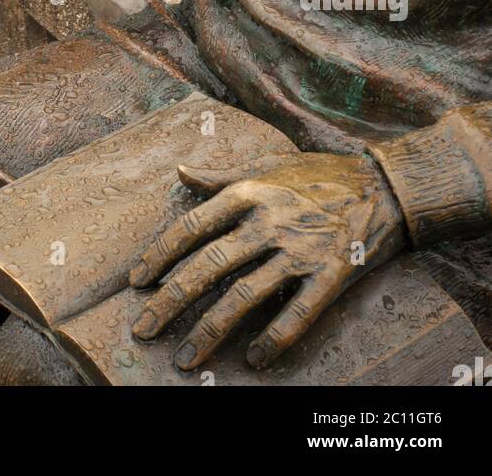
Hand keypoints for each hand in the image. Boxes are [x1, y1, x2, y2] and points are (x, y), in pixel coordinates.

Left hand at [129, 151, 405, 371]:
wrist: (384, 185)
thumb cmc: (318, 174)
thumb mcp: (267, 163)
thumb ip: (221, 175)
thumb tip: (181, 171)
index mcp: (249, 192)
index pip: (192, 226)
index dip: (160, 254)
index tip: (136, 281)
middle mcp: (268, 221)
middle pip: (210, 264)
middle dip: (171, 300)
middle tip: (144, 330)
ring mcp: (299, 250)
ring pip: (244, 295)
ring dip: (210, 329)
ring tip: (185, 357)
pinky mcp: (330, 274)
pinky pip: (297, 313)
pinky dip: (273, 338)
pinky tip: (253, 358)